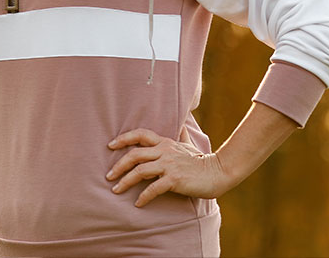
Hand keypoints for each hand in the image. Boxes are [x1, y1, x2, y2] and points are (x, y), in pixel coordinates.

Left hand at [106, 128, 235, 206]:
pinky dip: (143, 196)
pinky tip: (138, 203)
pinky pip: (153, 188)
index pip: (140, 134)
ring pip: (140, 171)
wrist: (219, 172)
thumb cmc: (202, 160)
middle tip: (108, 176)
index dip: (123, 138)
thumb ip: (181, 135)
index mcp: (165, 142)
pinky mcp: (174, 180)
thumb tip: (182, 124)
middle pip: (134, 154)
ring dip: (125, 181)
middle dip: (118, 165)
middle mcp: (164, 151)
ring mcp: (169, 165)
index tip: (110, 145)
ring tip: (116, 190)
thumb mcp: (189, 145)